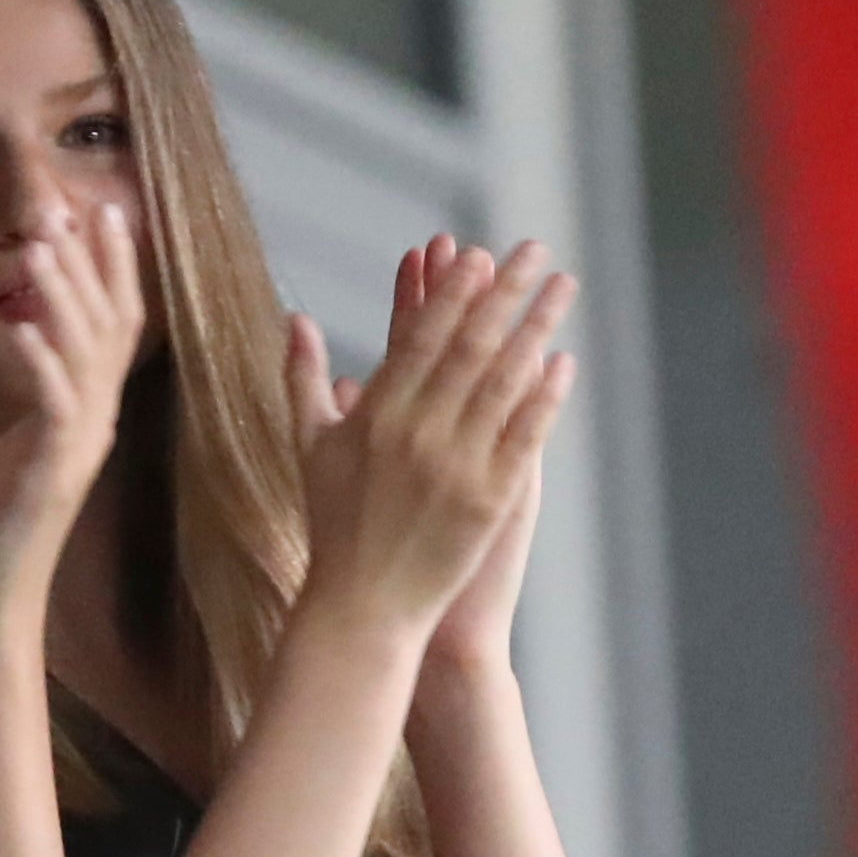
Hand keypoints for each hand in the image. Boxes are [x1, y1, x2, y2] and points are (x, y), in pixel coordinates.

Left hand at [0, 204, 146, 619]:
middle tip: (78, 206)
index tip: (102, 209)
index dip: (112, 266)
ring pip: (84, 358)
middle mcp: (96, 421)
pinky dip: (38, 363)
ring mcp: (77, 447)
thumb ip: (31, 392)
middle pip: (111, 327)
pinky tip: (20, 327)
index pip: (113, 323)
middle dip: (96, 264)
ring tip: (42, 247)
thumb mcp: (16, 443)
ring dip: (64, 298)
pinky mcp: (48, 474)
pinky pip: (52, 408)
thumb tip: (27, 333)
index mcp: (87, 411)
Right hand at [288, 235, 575, 647]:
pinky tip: (564, 361)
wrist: (363, 606)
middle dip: (504, 292)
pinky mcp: (489, 500)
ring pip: (505, 382)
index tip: (477, 253)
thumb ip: (301, 377)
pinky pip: (524, 436)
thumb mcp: (308, 446)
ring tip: (561, 288)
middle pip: (470, 346)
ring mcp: (457, 465)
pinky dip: (545, 396)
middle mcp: (418, 432)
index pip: (419, 337)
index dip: (451, 292)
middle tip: (533, 249)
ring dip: (537, 327)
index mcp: (376, 415)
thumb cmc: (333, 523)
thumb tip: (293, 317)